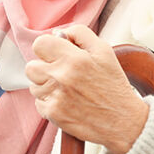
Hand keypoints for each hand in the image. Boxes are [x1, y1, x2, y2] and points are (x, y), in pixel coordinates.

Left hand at [25, 25, 149, 153]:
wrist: (123, 121)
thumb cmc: (113, 85)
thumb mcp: (104, 51)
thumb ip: (81, 34)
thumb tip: (58, 33)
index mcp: (75, 58)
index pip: (40, 44)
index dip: (47, 48)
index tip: (55, 54)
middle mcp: (62, 77)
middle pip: (31, 66)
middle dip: (43, 68)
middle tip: (60, 73)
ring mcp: (56, 97)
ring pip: (34, 85)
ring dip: (46, 86)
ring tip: (67, 89)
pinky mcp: (53, 114)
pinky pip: (38, 103)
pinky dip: (49, 103)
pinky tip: (66, 102)